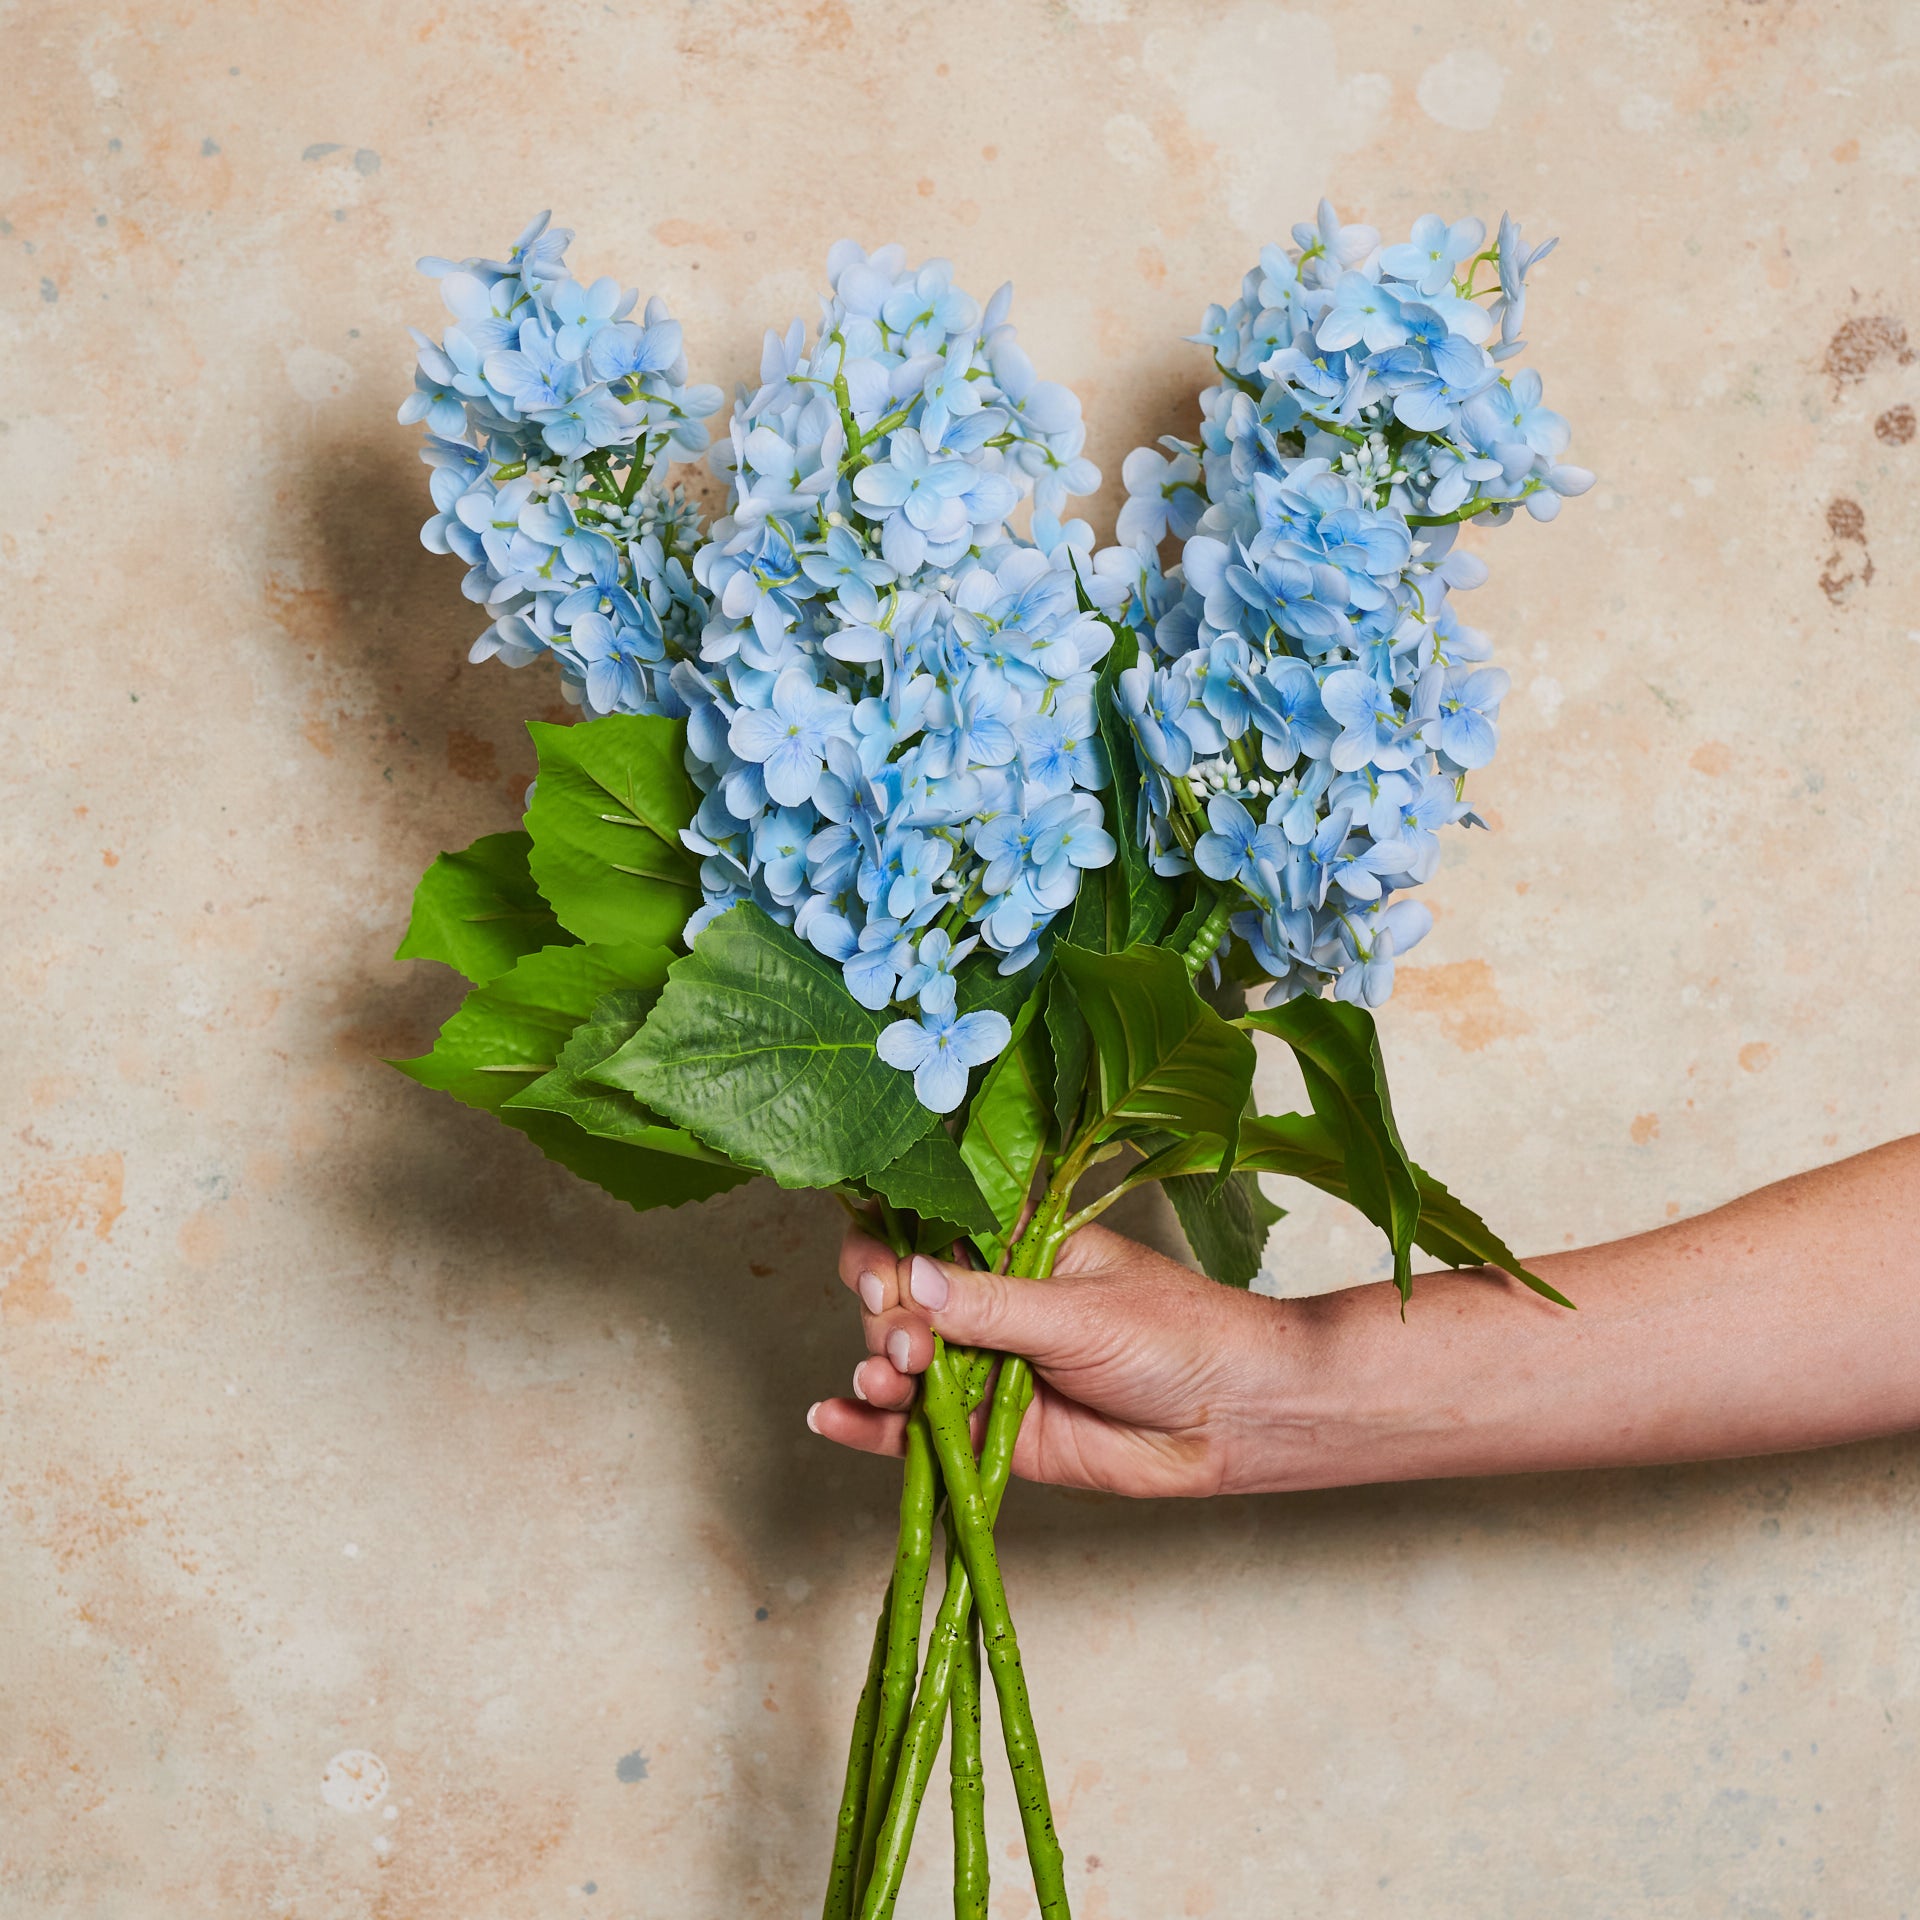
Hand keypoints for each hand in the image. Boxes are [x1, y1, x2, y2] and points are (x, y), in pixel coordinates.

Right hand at [806, 1221, 1295, 1497]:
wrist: (1232, 1421)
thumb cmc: (1176, 1337)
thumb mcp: (1080, 1312)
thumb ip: (992, 1306)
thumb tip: (911, 1281)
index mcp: (1015, 1245)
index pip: (925, 1227)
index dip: (887, 1246)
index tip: (882, 1274)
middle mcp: (990, 1302)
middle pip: (899, 1298)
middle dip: (887, 1318)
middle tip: (910, 1343)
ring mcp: (986, 1366)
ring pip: (900, 1361)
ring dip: (877, 1367)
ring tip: (888, 1379)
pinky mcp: (990, 1431)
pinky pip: (914, 1427)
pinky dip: (869, 1424)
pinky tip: (833, 1417)